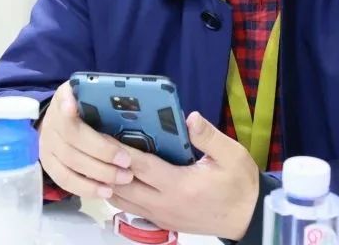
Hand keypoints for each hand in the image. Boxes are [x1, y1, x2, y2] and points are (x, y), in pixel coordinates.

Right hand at [38, 82, 134, 198]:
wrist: (60, 121)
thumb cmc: (85, 107)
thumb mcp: (91, 95)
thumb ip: (102, 99)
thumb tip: (126, 101)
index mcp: (62, 100)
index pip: (64, 105)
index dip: (67, 109)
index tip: (73, 106)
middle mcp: (50, 123)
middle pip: (72, 140)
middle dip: (102, 152)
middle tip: (127, 162)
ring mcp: (46, 146)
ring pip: (70, 164)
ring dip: (99, 174)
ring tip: (123, 179)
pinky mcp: (48, 165)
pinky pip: (65, 181)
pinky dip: (87, 188)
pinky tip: (106, 191)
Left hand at [109, 112, 259, 240]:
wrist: (248, 219)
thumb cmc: (240, 186)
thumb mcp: (233, 157)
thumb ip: (210, 138)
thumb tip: (191, 117)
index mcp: (179, 186)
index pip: (141, 167)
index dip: (119, 151)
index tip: (102, 134)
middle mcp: (164, 203)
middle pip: (122, 185)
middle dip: (105, 164)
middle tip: (90, 142)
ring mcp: (160, 215)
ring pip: (121, 200)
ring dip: (107, 180)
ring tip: (96, 157)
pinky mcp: (161, 221)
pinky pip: (130, 207)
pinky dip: (117, 192)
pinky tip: (112, 175)